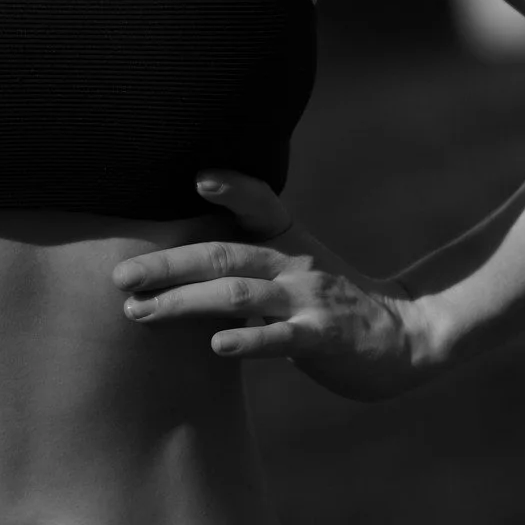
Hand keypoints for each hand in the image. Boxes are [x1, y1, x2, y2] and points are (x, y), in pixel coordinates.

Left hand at [111, 169, 434, 400]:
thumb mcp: (292, 264)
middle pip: (223, 255)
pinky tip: (216, 345)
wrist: (404, 335)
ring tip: (139, 311)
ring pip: (238, 295)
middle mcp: (294, 262)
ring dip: (184, 303)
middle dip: (167, 264)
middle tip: (120, 275)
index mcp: (287, 239)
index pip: (259, 203)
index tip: (198, 178)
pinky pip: (280, 339)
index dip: (232, 189)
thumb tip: (173, 255)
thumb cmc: (330, 298)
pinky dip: (247, 340)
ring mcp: (309, 299)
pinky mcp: (322, 339)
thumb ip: (243, 255)